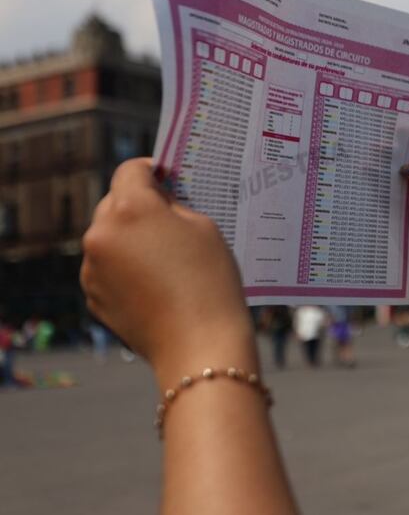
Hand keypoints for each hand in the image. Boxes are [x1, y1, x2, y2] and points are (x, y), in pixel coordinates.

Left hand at [80, 159, 252, 376]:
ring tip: (166, 258)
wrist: (199, 345)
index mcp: (130, 209)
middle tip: (171, 217)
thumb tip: (158, 202)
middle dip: (139, 206)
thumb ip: (174, 207)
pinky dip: (126, 268)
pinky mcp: (93, 296)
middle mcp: (101, 234)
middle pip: (115, 203)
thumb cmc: (211, 280)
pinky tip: (156, 283)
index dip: (152, 169)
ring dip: (130, 238)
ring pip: (110, 237)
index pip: (131, 171)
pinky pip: (107, 268)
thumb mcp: (203, 228)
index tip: (167, 175)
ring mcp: (92, 268)